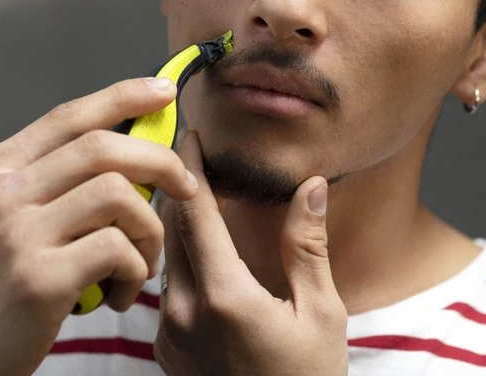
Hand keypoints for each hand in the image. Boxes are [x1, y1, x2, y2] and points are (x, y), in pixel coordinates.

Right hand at [0, 77, 198, 375]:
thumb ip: (48, 184)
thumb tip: (126, 153)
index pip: (68, 116)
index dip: (123, 97)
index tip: (164, 93)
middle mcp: (0, 194)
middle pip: (102, 147)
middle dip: (160, 161)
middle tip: (186, 188)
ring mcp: (17, 234)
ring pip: (118, 195)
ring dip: (149, 230)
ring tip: (140, 264)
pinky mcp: (38, 278)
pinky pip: (117, 248)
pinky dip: (134, 269)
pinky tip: (119, 292)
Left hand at [154, 132, 348, 375]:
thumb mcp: (322, 314)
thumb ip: (307, 246)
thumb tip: (310, 186)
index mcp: (223, 296)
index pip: (193, 212)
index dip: (188, 166)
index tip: (187, 132)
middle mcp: (183, 312)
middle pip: (168, 229)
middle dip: (176, 186)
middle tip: (184, 149)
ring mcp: (169, 335)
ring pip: (162, 258)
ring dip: (173, 223)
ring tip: (188, 191)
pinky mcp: (165, 351)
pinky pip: (163, 290)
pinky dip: (175, 259)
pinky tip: (194, 248)